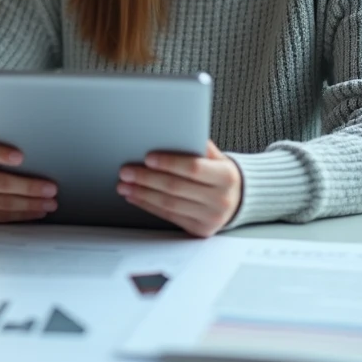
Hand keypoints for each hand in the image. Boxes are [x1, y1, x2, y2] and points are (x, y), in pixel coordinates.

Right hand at [0, 141, 58, 223]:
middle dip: (29, 187)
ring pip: (3, 203)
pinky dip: (22, 215)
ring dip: (30, 205)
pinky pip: (1, 217)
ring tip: (49, 204)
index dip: (2, 154)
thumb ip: (7, 156)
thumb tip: (41, 163)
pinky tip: (36, 212)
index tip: (21, 157)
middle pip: (1, 183)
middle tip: (52, 189)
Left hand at [117, 140, 241, 237]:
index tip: (148, 158)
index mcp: (226, 176)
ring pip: (169, 204)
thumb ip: (198, 146)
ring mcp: (210, 217)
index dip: (169, 163)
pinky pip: (169, 216)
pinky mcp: (199, 230)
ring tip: (124, 185)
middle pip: (176, 188)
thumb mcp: (217, 156)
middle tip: (126, 171)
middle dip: (147, 179)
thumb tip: (173, 132)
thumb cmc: (220, 174)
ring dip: (142, 194)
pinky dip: (148, 205)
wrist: (237, 200)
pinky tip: (135, 197)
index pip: (193, 168)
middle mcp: (220, 199)